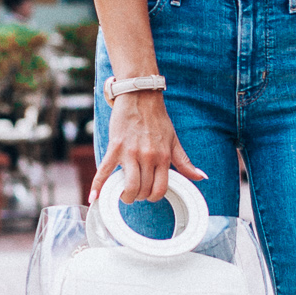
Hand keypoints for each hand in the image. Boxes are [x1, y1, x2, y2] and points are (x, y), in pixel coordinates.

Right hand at [91, 91, 206, 205]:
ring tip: (123, 193)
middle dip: (138, 196)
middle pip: (143, 190)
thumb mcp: (174, 140)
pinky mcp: (115, 147)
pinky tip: (94, 198)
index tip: (148, 193)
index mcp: (163, 157)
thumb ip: (184, 162)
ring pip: (128, 187)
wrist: (140, 96)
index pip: (160, 189)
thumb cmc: (157, 118)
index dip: (153, 196)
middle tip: (135, 191)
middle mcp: (148, 157)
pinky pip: (104, 171)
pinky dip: (98, 186)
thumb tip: (201, 177)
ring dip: (125, 195)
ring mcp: (130, 153)